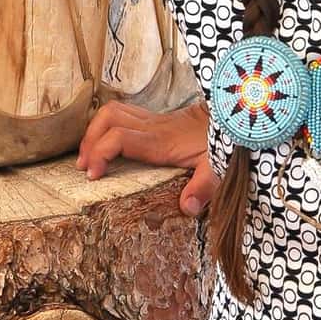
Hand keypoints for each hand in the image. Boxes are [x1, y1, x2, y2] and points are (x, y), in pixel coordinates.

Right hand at [76, 99, 217, 216]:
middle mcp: (154, 126)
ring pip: (114, 111)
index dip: (100, 153)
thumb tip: (187, 207)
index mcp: (162, 141)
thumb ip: (205, 186)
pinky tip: (109, 145)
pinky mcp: (158, 119)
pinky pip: (124, 113)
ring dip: (95, 131)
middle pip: (109, 119)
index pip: (120, 137)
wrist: (235, 112)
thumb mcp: (218, 165)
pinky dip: (108, 127)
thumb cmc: (225, 139)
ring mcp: (155, 119)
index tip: (92, 176)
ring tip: (89, 157)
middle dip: (89, 142)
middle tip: (85, 167)